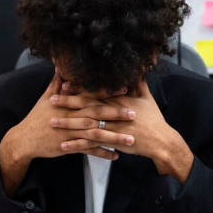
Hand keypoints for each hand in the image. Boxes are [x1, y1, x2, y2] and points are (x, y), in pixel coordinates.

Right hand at [0, 71, 135, 165]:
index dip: (108, 92)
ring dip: (114, 137)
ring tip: (131, 139)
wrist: (24, 139)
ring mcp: (70, 133)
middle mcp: (71, 117)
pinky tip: (116, 155)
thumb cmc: (37, 118)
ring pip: (95, 135)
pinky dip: (102, 153)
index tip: (125, 89)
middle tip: (134, 113)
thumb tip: (59, 63)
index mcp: (68, 104)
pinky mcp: (69, 147)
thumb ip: (56, 82)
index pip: (91, 96)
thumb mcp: (45, 98)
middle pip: (96, 114)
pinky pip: (89, 151)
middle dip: (116, 113)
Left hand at [53, 81, 193, 182]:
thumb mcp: (147, 97)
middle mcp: (113, 112)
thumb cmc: (154, 120)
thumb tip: (139, 67)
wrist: (160, 140)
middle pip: (86, 106)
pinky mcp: (111, 141)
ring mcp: (112, 127)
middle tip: (51, 100)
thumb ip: (140, 82)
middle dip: (68, 102)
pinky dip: (77, 145)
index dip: (79, 89)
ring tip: (52, 122)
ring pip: (85, 124)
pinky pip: (91, 143)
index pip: (95, 92)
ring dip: (68, 123)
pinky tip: (64, 145)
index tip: (64, 85)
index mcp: (118, 100)